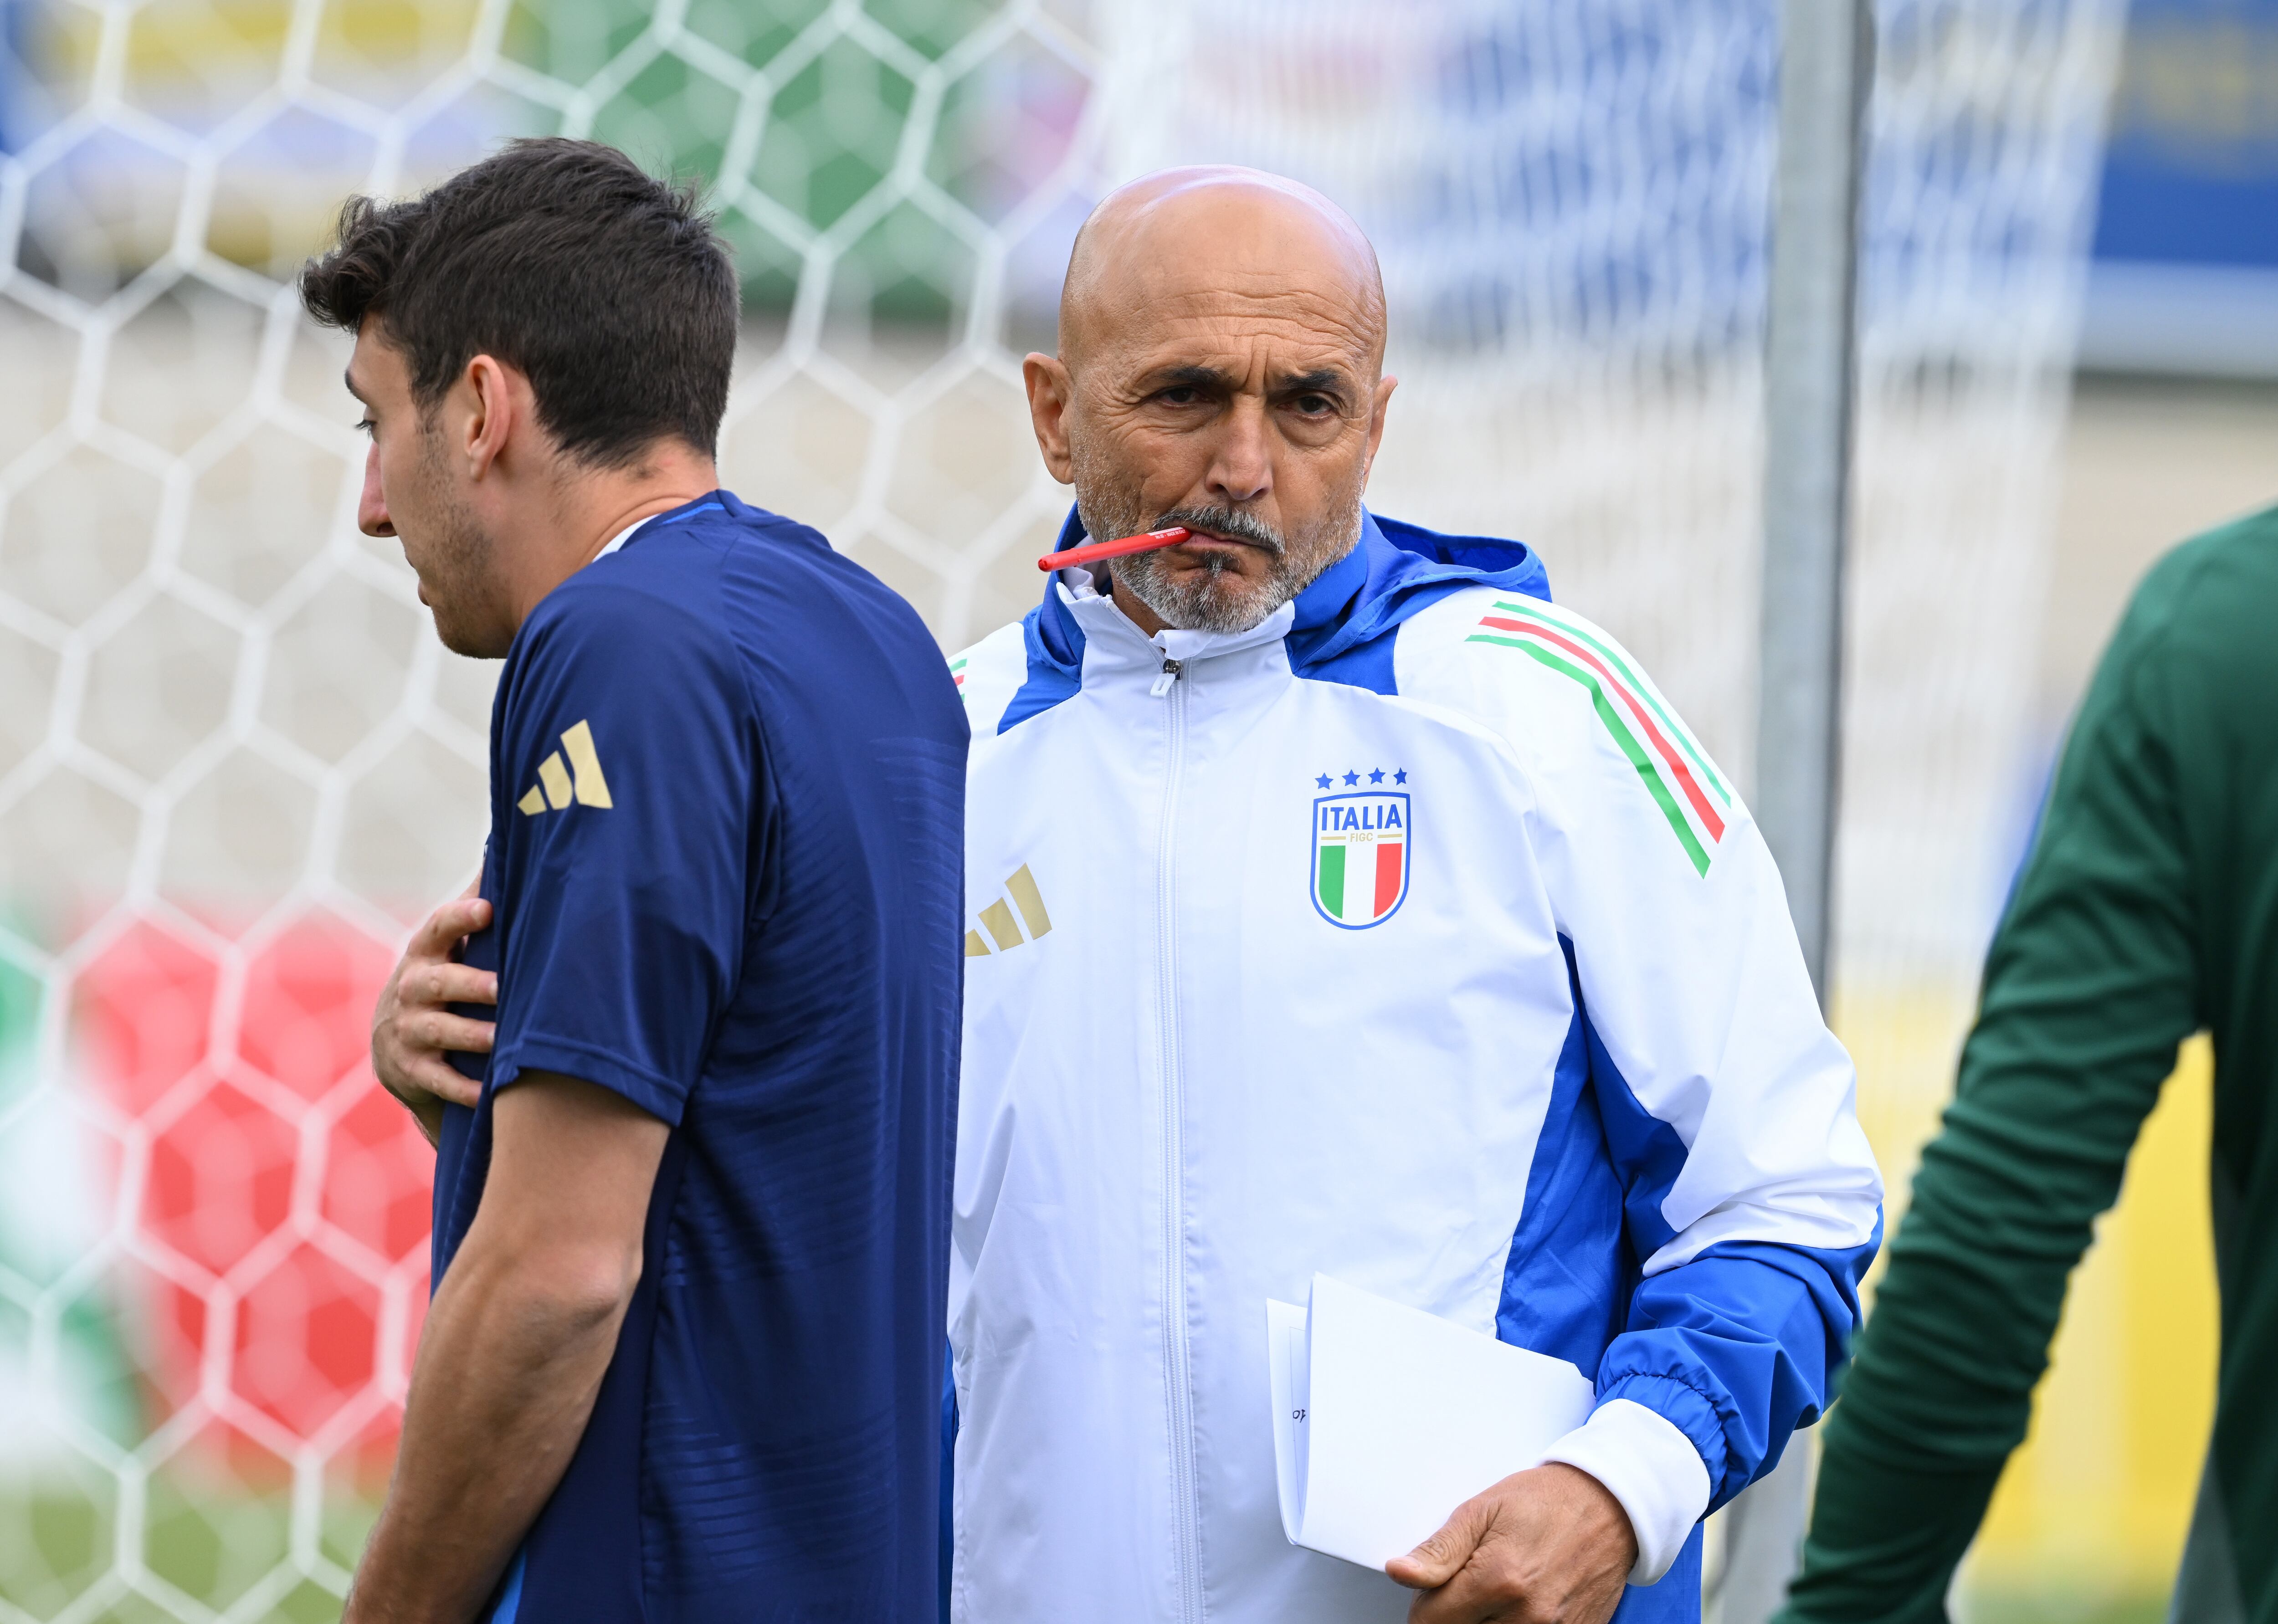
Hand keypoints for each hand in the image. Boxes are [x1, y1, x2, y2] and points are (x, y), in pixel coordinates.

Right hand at [372, 882, 496, 1146]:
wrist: (398, 1046)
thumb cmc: (444, 979)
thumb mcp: (450, 944)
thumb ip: (475, 903)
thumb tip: (503, 845)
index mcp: (427, 952)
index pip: (438, 928)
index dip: (460, 918)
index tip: (487, 909)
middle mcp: (412, 988)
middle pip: (437, 982)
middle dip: (469, 983)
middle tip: (501, 986)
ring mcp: (409, 1031)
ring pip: (439, 1031)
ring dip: (471, 1034)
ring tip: (501, 1038)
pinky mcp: (412, 1071)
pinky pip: (438, 1080)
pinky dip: (461, 1088)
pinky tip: (487, 1092)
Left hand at [1387, 1463, 1636, 1623]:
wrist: (1608, 1506)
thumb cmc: (1544, 1502)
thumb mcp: (1481, 1510)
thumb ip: (1438, 1550)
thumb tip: (1399, 1572)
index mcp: (1497, 1580)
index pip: (1428, 1622)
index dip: (1425, 1604)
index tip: (1435, 1588)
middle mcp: (1526, 1615)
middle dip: (1455, 1615)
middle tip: (1470, 1585)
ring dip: (1484, 1622)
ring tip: (1496, 1593)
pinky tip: (1522, 1603)